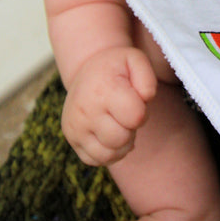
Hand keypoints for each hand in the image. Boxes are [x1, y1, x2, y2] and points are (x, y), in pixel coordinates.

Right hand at [62, 46, 156, 165]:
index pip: (136, 117)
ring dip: (122, 143)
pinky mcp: (72, 140)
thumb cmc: (116, 67)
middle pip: (122, 139)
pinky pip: (97, 160)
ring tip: (119, 123)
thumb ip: (148, 79)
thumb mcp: (135, 60)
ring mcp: (76, 128)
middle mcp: (85, 111)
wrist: (87, 70)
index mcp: (102, 90)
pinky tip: (109, 133)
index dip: (142, 111)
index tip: (135, 99)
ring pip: (109, 155)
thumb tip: (146, 99)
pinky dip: (109, 152)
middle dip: (131, 128)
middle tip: (125, 112)